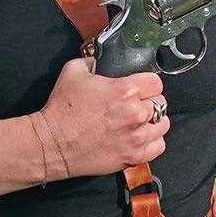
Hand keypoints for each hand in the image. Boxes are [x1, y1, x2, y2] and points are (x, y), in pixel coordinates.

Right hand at [39, 57, 169, 177]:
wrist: (52, 143)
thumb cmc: (62, 108)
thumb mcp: (73, 71)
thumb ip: (92, 61)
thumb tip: (99, 60)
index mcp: (125, 90)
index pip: (156, 82)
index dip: (148, 83)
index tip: (142, 86)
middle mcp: (135, 113)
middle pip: (160, 103)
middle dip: (149, 101)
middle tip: (137, 104)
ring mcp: (136, 137)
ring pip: (163, 125)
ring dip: (154, 122)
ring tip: (142, 122)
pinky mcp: (132, 156)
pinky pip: (158, 147)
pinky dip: (153, 141)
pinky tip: (141, 137)